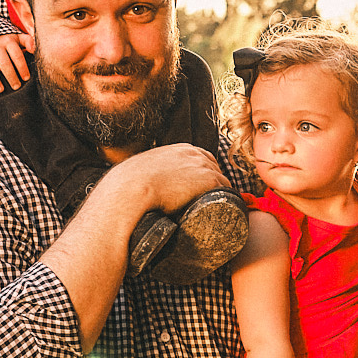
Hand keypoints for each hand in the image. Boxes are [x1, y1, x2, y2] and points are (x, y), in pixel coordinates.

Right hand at [0, 33, 32, 91]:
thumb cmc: (9, 42)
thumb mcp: (19, 38)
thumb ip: (28, 42)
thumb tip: (34, 49)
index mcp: (9, 42)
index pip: (16, 55)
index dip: (22, 67)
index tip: (26, 78)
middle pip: (4, 63)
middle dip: (10, 75)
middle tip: (16, 86)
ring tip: (0, 90)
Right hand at [103, 143, 228, 216]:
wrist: (130, 190)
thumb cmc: (128, 187)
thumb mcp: (139, 172)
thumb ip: (146, 175)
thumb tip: (137, 189)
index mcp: (177, 149)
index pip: (199, 157)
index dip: (201, 172)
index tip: (199, 186)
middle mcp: (192, 152)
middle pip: (213, 165)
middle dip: (213, 180)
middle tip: (210, 199)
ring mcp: (202, 164)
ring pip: (221, 177)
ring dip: (221, 191)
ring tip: (220, 207)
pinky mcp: (209, 179)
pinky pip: (227, 188)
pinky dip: (229, 198)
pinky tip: (227, 208)